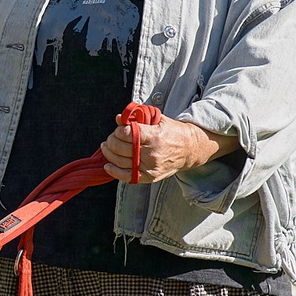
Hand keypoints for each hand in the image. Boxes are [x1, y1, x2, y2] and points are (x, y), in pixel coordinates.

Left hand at [100, 116, 233, 183]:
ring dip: (109, 154)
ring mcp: (150, 166)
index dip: (118, 131)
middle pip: (120, 147)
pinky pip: (128, 176)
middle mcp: (151, 152)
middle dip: (111, 141)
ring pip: (121, 161)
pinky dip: (115, 172)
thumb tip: (118, 118)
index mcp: (154, 136)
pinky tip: (108, 165)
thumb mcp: (157, 119)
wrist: (189, 149)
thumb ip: (138, 118)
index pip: (126, 133)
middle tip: (111, 138)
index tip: (119, 130)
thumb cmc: (172, 132)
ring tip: (106, 148)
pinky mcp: (150, 176)